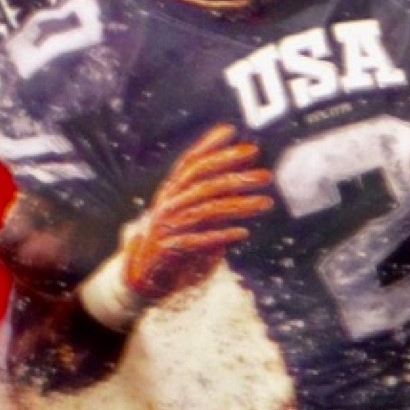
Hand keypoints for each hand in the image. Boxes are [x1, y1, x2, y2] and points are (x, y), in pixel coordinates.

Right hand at [122, 123, 273, 301]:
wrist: (143, 274)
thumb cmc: (173, 237)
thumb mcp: (188, 210)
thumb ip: (210, 194)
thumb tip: (243, 174)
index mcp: (172, 189)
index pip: (192, 162)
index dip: (211, 146)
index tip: (236, 135)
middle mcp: (169, 203)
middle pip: (205, 183)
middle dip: (237, 175)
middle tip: (266, 175)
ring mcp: (169, 226)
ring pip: (208, 210)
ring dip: (240, 206)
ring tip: (266, 202)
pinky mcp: (171, 250)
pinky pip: (199, 241)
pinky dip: (221, 235)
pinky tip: (242, 233)